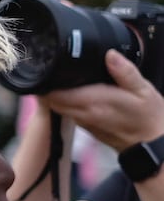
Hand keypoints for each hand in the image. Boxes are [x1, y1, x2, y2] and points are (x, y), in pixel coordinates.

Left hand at [39, 49, 163, 151]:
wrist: (152, 146)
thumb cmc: (149, 117)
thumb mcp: (143, 90)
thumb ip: (125, 71)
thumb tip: (110, 54)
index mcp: (94, 102)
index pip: (56, 94)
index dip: (48, 81)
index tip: (49, 68)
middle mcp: (84, 114)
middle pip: (52, 100)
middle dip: (48, 86)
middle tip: (53, 70)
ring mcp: (84, 123)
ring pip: (58, 107)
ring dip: (56, 95)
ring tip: (62, 79)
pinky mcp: (87, 128)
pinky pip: (69, 113)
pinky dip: (66, 103)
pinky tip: (76, 93)